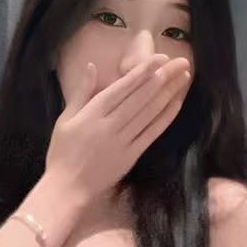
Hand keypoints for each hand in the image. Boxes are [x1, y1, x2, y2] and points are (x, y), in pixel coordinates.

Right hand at [45, 54, 191, 203]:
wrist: (67, 187)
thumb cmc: (62, 153)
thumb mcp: (66, 119)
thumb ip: (81, 92)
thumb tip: (92, 66)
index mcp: (93, 112)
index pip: (123, 87)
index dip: (143, 71)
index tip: (160, 58)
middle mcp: (110, 123)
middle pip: (141, 96)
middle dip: (163, 77)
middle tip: (181, 62)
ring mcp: (122, 140)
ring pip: (149, 112)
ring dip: (168, 93)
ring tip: (183, 78)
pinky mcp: (131, 156)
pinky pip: (151, 133)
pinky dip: (164, 118)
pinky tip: (176, 104)